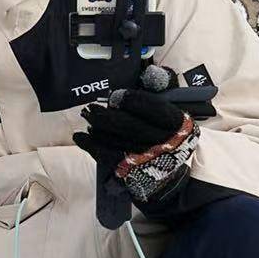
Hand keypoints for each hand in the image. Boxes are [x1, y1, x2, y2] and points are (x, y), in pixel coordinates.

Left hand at [74, 88, 201, 205]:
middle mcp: (165, 143)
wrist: (167, 177)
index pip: (153, 108)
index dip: (131, 100)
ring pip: (116, 140)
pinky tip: (81, 137)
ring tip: (88, 118)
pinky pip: (107, 157)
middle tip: (91, 108)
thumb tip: (138, 80)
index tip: (115, 96)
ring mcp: (147, 160)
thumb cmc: (164, 136)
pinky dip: (91, 146)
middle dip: (106, 115)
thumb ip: (156, 93)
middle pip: (130, 126)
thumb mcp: (170, 113)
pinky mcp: (131, 172)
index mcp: (177, 124)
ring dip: (97, 128)